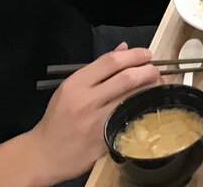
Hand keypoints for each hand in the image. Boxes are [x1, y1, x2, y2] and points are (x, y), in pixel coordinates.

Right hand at [28, 43, 159, 181]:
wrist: (44, 154)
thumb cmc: (58, 119)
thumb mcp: (70, 88)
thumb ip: (97, 69)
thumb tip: (123, 48)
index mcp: (75, 84)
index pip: (111, 62)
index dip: (133, 55)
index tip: (146, 54)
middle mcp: (86, 101)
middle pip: (126, 78)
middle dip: (148, 71)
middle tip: (156, 70)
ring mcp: (97, 121)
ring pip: (133, 98)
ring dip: (150, 89)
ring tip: (158, 84)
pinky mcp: (105, 138)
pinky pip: (130, 118)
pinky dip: (143, 109)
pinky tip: (149, 105)